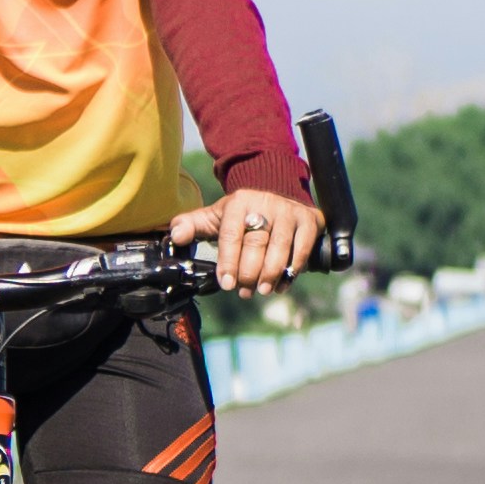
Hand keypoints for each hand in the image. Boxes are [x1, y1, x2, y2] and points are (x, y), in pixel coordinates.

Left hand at [169, 183, 327, 295]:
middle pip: (256, 243)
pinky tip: (281, 285)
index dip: (228, 261)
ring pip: (280, 247)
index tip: (226, 283)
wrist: (277, 192)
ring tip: (261, 291)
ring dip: (270, 274)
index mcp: (239, 202)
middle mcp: (266, 203)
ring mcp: (289, 211)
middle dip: (248, 272)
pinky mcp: (309, 220)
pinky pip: (302, 248)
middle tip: (244, 291)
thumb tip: (175, 236)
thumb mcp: (216, 216)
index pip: (232, 235)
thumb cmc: (242, 214)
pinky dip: (292, 270)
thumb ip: (191, 225)